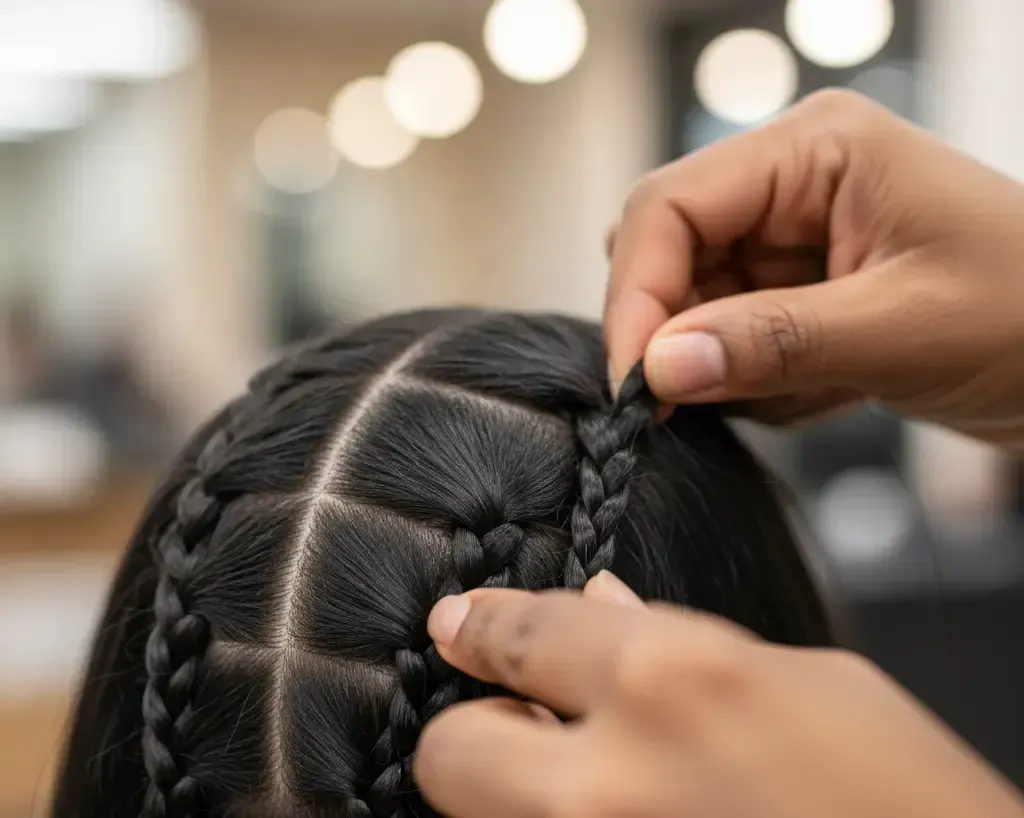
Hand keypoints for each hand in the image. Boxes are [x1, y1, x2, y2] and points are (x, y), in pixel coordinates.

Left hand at [414, 573, 1023, 817]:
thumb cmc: (907, 797)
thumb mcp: (812, 682)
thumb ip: (685, 644)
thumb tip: (599, 606)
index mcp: (676, 681)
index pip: (524, 633)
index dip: (484, 622)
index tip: (460, 620)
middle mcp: (614, 783)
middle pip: (451, 751)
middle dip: (476, 730)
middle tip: (524, 722)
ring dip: (513, 793)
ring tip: (590, 778)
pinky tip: (625, 813)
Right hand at [604, 89, 1023, 447]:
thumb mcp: (903, 330)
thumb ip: (771, 343)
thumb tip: (658, 367)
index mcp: (815, 149)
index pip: (670, 206)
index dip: (637, 293)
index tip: (635, 381)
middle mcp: (789, 183)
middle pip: (667, 253)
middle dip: (676, 332)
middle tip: (698, 403)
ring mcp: (789, 238)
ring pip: (690, 305)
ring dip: (725, 365)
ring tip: (810, 391)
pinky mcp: (793, 289)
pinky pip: (726, 339)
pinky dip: (752, 383)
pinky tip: (825, 392)